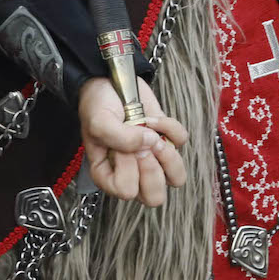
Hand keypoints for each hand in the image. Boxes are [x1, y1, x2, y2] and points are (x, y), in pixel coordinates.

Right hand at [79, 78, 187, 204]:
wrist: (109, 82)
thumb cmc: (97, 106)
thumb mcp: (99, 122)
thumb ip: (119, 137)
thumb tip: (150, 143)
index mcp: (109, 176)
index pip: (127, 192)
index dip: (128, 169)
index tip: (121, 148)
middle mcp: (132, 173)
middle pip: (155, 197)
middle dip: (152, 169)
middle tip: (142, 146)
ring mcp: (152, 158)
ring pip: (176, 178)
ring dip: (169, 156)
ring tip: (154, 137)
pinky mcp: (166, 139)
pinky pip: (181, 143)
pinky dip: (171, 128)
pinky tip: (154, 119)